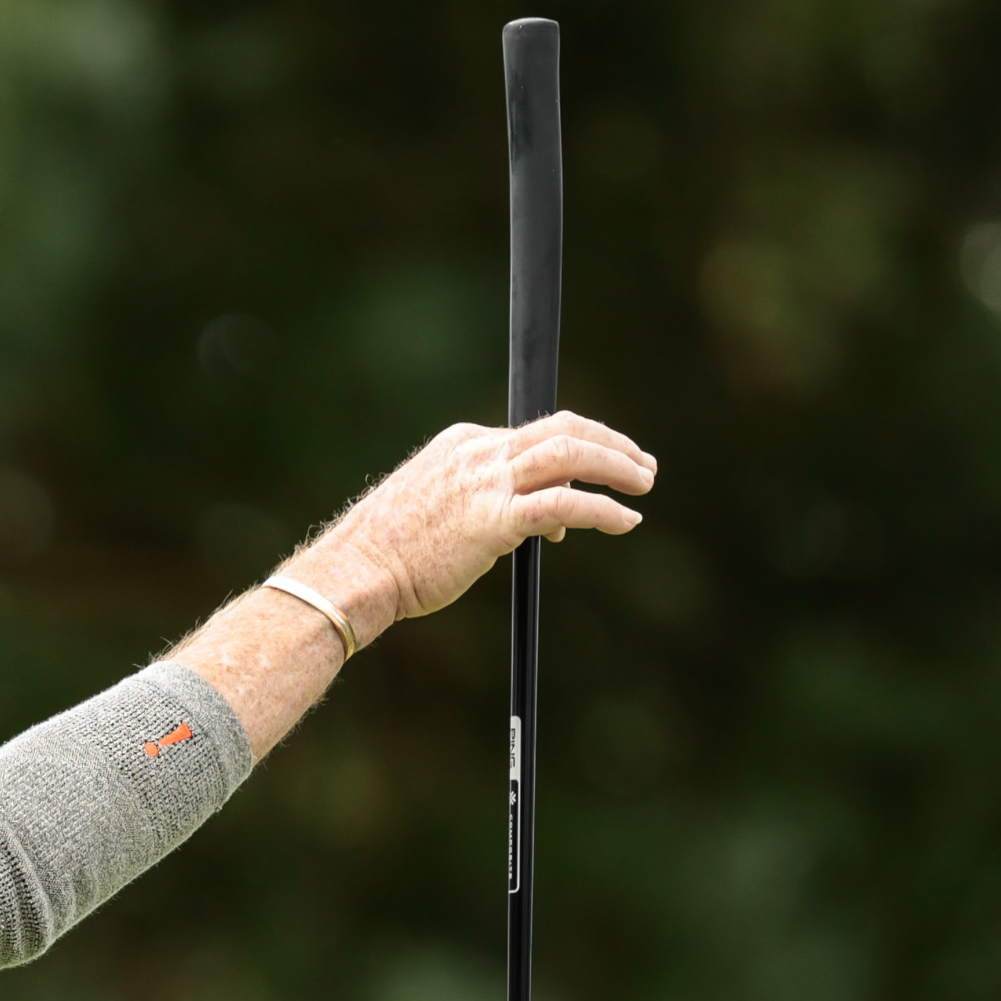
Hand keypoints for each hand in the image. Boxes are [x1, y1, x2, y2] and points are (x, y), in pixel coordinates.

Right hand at [286, 412, 656, 642]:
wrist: (356, 572)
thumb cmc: (389, 555)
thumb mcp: (437, 513)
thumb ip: (486, 510)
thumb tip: (539, 529)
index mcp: (463, 444)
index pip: (534, 435)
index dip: (574, 455)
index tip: (591, 486)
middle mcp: (479, 452)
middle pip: (564, 429)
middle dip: (611, 442)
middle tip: (642, 465)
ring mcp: (487, 482)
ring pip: (571, 454)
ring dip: (617, 465)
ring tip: (644, 484)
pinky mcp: (494, 519)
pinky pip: (563, 504)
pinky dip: (602, 509)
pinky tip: (625, 521)